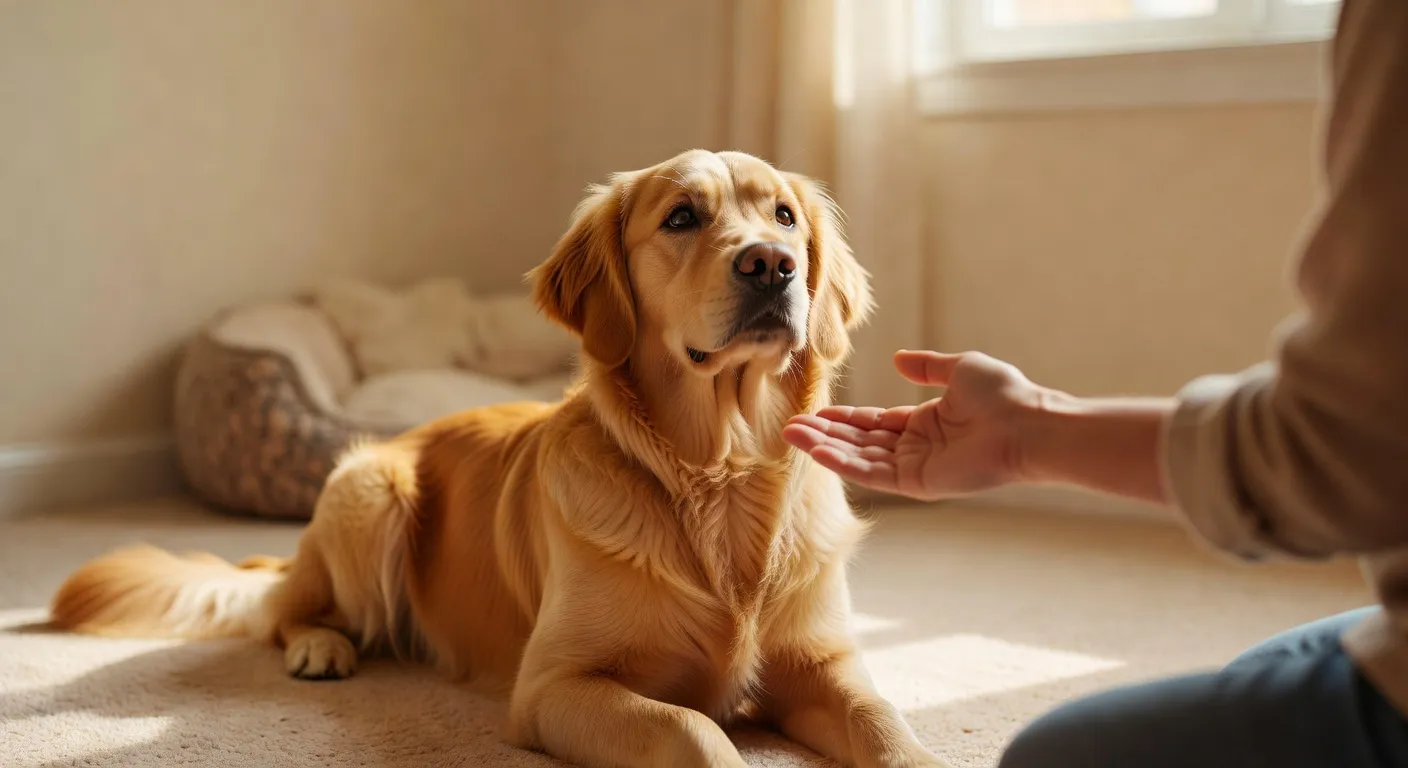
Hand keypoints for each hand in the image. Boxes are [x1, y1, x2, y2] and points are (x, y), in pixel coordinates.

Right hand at [783, 350, 1045, 500]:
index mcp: (925, 423)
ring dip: (826, 448)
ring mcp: (916, 467)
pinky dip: (845, 462)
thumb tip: (898, 359)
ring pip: (860, 458)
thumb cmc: (1003, 394)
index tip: (816, 411)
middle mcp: (917, 448)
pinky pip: (873, 473)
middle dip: (826, 434)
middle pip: (861, 441)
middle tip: (790, 427)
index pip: (875, 423)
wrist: (1026, 423)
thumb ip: (927, 366)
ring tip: (792, 436)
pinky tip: (819, 451)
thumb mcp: (959, 369)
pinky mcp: (918, 483)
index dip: (845, 418)